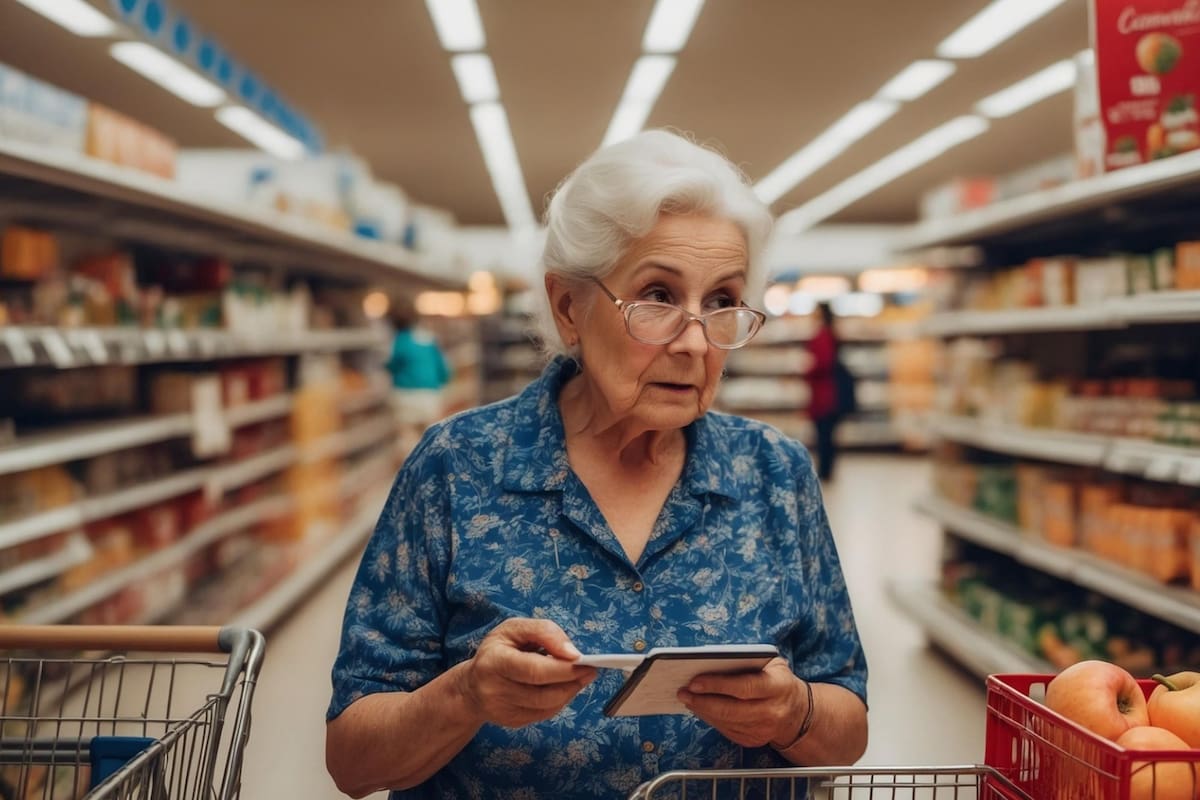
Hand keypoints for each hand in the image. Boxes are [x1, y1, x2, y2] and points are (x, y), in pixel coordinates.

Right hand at [458, 618, 596, 728]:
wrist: (472, 686)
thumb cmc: (498, 650)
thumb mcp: (515, 628)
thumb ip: (544, 632)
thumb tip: (573, 653)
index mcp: (494, 662)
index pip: (534, 670)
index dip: (562, 668)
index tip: (582, 660)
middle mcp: (495, 691)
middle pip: (543, 693)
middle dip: (572, 681)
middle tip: (591, 670)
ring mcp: (503, 711)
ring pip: (547, 707)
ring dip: (570, 692)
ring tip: (580, 677)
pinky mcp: (512, 723)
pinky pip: (544, 714)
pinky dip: (560, 701)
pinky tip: (563, 688)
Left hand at [677, 658, 806, 747]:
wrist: (796, 712)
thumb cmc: (777, 680)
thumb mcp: (772, 663)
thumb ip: (747, 660)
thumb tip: (710, 659)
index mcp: (778, 687)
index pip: (744, 687)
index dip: (717, 685)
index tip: (694, 681)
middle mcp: (772, 712)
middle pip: (731, 710)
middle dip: (702, 701)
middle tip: (682, 692)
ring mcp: (763, 730)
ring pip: (725, 722)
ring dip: (702, 710)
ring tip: (687, 698)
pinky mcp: (752, 741)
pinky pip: (725, 730)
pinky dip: (710, 719)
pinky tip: (700, 708)